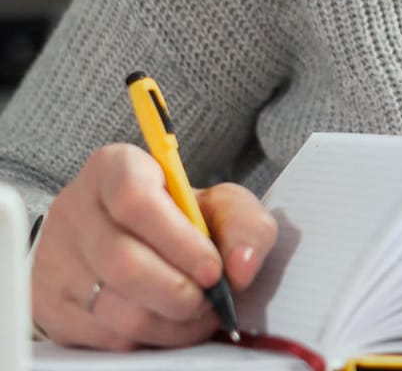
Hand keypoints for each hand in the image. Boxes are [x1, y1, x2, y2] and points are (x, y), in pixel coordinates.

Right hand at [31, 143, 278, 349]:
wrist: (126, 235)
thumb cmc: (177, 216)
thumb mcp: (219, 204)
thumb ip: (245, 225)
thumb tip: (243, 267)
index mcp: (114, 169)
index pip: (136, 200)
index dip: (180, 242)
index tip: (213, 269)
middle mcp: (74, 210)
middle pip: (123, 263)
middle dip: (179, 293)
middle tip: (209, 302)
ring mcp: (55, 259)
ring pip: (113, 308)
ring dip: (168, 323)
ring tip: (196, 316)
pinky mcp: (48, 304)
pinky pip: (102, 337)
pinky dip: (147, 339)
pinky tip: (167, 325)